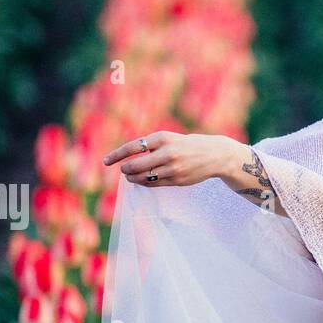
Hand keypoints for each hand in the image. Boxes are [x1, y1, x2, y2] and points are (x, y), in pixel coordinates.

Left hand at [103, 131, 243, 187]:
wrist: (215, 155)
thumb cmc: (189, 145)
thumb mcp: (171, 138)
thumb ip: (153, 146)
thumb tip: (131, 157)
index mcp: (163, 138)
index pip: (133, 147)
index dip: (117, 155)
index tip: (106, 161)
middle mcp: (167, 152)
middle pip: (136, 165)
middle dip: (126, 169)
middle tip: (123, 170)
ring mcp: (173, 168)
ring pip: (145, 177)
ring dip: (134, 178)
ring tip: (130, 176)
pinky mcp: (178, 180)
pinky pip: (155, 184)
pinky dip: (145, 183)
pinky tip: (142, 181)